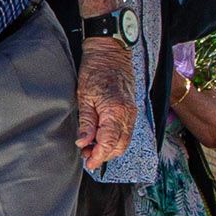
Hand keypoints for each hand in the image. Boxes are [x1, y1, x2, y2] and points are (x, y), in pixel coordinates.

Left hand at [76, 37, 135, 170]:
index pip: (110, 144)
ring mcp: (132, 112)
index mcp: (116, 112)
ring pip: (124, 140)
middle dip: (103, 155)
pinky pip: (126, 131)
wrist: (110, 52)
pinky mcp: (131, 109)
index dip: (99, 157)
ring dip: (109, 148)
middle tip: (85, 156)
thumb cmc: (95, 70)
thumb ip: (86, 122)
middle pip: (120, 146)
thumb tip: (83, 143)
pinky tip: (100, 137)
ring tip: (90, 147)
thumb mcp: (84, 97)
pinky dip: (115, 139)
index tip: (88, 163)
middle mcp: (128, 114)